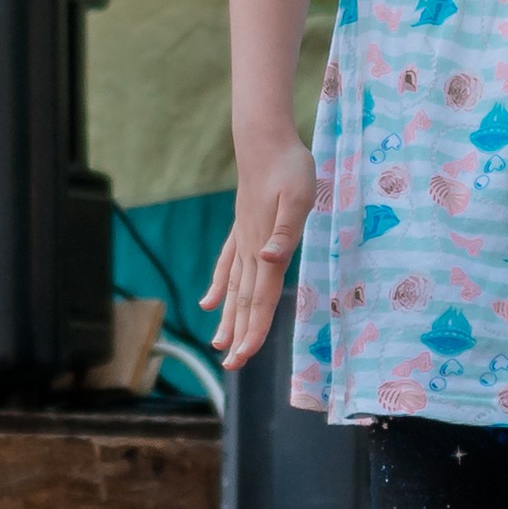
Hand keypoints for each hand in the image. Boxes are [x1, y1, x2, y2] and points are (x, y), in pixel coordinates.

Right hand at [200, 134, 320, 370]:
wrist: (265, 142)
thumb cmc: (289, 168)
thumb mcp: (298, 199)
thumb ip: (285, 233)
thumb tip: (269, 259)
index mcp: (267, 250)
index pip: (259, 300)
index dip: (253, 331)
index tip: (243, 358)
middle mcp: (252, 251)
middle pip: (244, 302)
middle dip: (239, 336)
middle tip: (230, 366)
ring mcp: (244, 241)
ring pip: (235, 289)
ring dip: (229, 319)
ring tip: (219, 346)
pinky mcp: (243, 229)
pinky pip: (228, 266)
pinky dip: (220, 286)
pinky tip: (209, 303)